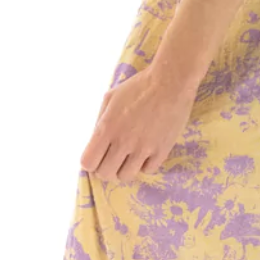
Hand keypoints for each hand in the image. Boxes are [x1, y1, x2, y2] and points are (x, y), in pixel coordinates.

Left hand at [80, 64, 196, 181]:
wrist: (171, 82)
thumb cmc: (139, 86)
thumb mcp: (111, 97)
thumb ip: (101, 120)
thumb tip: (96, 140)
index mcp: (107, 128)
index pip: (88, 163)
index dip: (91, 161)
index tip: (97, 155)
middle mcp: (123, 141)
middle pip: (105, 174)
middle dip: (106, 168)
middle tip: (112, 159)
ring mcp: (143, 148)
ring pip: (126, 176)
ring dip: (124, 169)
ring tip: (129, 158)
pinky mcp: (162, 150)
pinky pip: (148, 170)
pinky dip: (144, 164)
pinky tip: (146, 153)